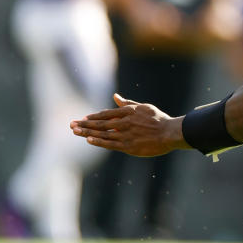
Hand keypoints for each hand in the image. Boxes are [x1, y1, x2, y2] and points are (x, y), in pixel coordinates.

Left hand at [70, 94, 186, 156]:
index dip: (94, 117)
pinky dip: (99, 141)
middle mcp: (125, 122)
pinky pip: (110, 143)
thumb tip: (115, 96)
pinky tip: (88, 139)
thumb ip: (127, 103)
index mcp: (129, 112)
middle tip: (71, 125)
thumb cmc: (158, 119)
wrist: (170, 133)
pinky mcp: (129, 146)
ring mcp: (126, 134)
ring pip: (103, 133)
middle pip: (101, 123)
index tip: (83, 119)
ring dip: (87, 132)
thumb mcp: (143, 107)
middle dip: (85, 124)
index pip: (106, 114)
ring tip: (75, 131)